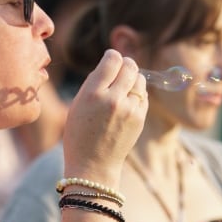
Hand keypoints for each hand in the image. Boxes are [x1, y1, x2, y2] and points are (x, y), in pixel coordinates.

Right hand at [63, 50, 146, 185]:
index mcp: (92, 93)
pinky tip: (127, 101)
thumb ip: (93, 83)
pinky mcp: (139, 118)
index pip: (112, 60)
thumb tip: (111, 64)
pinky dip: (137, 94)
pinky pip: (143, 95)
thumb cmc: (80, 133)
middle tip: (120, 69)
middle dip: (126, 64)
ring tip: (123, 87)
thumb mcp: (77, 104)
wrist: (93, 164)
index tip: (111, 58)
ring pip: (139, 79)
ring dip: (133, 78)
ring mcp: (129, 109)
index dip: (113, 56)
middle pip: (129, 66)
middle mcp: (113, 99)